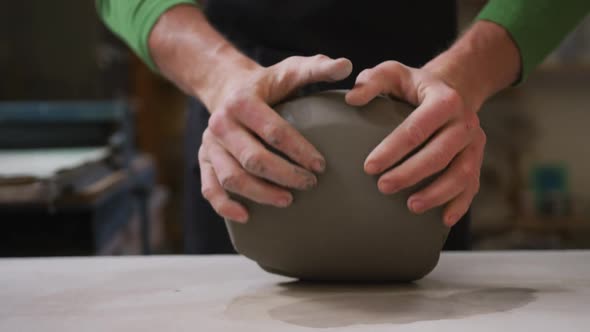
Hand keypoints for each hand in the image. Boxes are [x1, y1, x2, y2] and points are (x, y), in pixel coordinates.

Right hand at [199, 55, 352, 222]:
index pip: (274, 132)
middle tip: (310, 184)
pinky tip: (246, 216)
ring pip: (232, 177)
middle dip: (284, 175)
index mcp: (243, 102)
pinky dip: (224, 205)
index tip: (321, 165)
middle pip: (253, 159)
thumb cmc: (265, 84)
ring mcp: (209, 144)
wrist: (226, 87)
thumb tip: (347, 66)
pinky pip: (209, 187)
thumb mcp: (289, 70)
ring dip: (260, 193)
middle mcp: (221, 124)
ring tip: (288, 200)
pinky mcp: (203, 159)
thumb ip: (317, 68)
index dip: (299, 151)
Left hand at [345, 61, 485, 226]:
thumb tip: (352, 99)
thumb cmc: (415, 85)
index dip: (393, 149)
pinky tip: (442, 220)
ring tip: (411, 206)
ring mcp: (474, 143)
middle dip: (411, 173)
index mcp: (444, 100)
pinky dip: (460, 204)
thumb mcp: (394, 73)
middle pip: (440, 153)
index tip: (369, 167)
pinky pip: (472, 185)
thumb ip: (372, 80)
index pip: (417, 128)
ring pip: (461, 173)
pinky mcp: (477, 159)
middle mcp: (465, 122)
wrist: (453, 89)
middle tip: (383, 187)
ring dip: (437, 193)